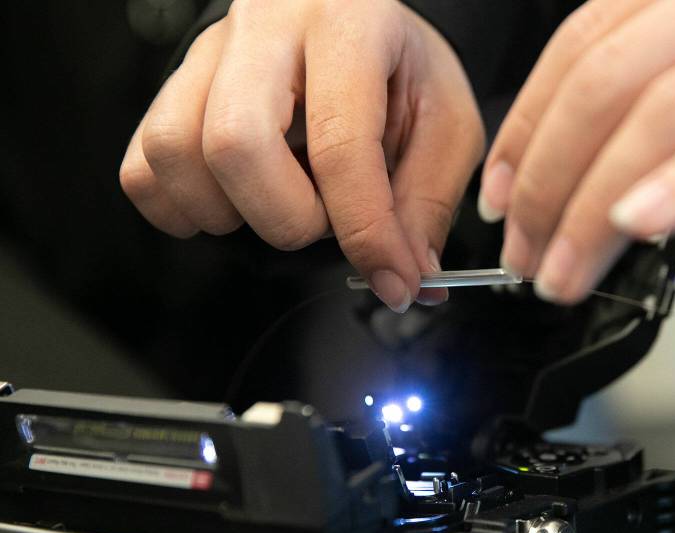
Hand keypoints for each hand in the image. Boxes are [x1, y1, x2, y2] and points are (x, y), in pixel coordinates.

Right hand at [120, 0, 484, 311]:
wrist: (353, 15)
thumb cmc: (400, 67)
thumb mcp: (446, 122)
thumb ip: (427, 200)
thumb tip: (410, 275)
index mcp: (349, 24)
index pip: (340, 145)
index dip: (366, 232)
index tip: (393, 279)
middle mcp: (267, 26)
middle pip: (235, 144)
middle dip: (287, 219)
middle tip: (324, 222)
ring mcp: (209, 52)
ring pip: (174, 152)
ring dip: (231, 213)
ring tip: (282, 204)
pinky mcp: (174, 83)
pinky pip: (144, 162)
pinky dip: (183, 207)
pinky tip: (237, 202)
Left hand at [479, 0, 674, 303]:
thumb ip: (659, 89)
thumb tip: (561, 169)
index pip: (585, 41)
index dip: (527, 125)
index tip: (498, 196)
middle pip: (615, 79)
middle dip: (551, 180)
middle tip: (526, 253)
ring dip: (599, 202)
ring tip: (568, 270)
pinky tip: (643, 225)